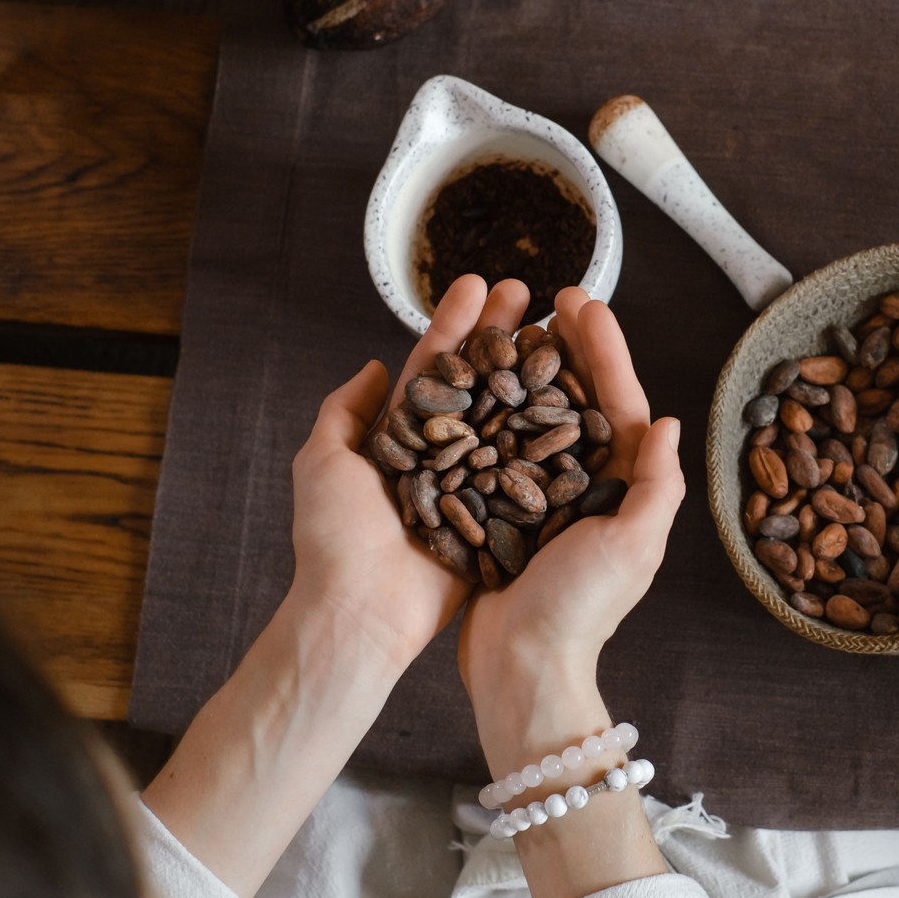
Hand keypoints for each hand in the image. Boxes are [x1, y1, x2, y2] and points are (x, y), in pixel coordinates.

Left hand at [288, 274, 534, 671]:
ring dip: (533, 372)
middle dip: (504, 335)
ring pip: (508, 417)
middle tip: (532, 293)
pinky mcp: (499, 517)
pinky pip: (528, 470)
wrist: (360, 613)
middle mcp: (442, 453)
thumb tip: (372, 367)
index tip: (481, 284)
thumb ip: (344, 411)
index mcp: (400, 436)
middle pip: (479, 381)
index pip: (434, 366)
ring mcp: (474, 483)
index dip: (457, 324)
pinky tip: (576, 399)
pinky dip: (550, 435)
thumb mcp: (322, 460)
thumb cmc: (333, 539)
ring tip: (561, 331)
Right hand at [458, 286, 685, 772]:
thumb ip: (655, 486)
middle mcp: (588, 484)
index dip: (604, 348)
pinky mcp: (505, 509)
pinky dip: (494, 409)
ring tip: (513, 324)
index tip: (582, 301)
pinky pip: (502, 445)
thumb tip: (668, 421)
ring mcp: (545, 495)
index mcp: (625, 487)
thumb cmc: (579, 611)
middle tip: (549, 296)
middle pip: (580, 396)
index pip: (620, 400)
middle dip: (568, 345)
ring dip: (531, 367)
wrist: (519, 666)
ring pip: (540, 414)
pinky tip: (476, 379)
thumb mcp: (631, 547)